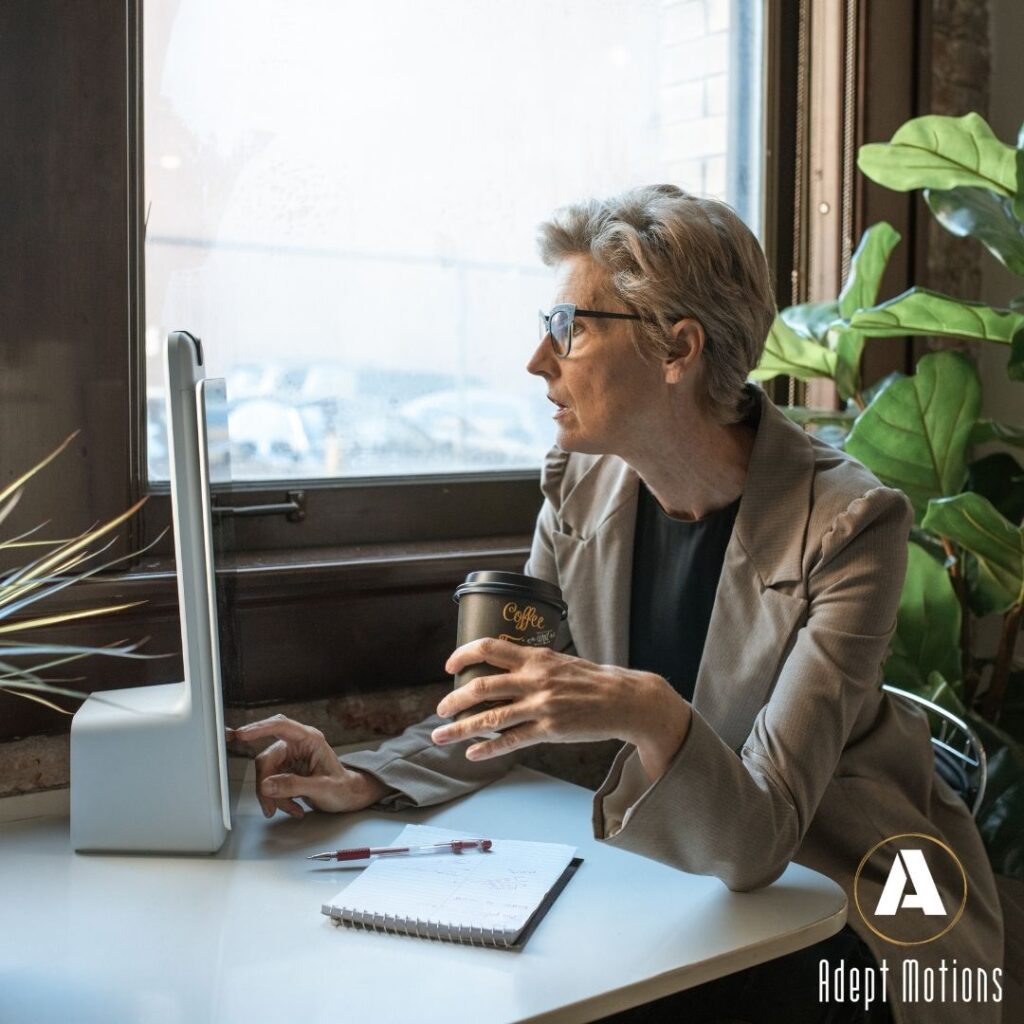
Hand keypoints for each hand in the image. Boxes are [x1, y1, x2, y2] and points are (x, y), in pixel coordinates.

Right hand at [228, 715, 388, 818]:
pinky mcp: (286, 770)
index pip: (280, 726)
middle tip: (271, 807)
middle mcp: (298, 745)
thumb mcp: (321, 788)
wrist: (348, 796)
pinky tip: (293, 807)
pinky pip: (271, 783)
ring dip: (273, 796)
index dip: (259, 728)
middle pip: (267, 759)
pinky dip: (277, 798)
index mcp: (310, 739)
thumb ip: (294, 785)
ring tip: (292, 809)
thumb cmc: (343, 788)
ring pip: (266, 774)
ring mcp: (291, 757)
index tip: (242, 734)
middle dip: (266, 785)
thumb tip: (266, 785)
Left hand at [432, 639, 690, 782]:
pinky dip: (488, 748)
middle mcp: (535, 679)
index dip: (464, 655)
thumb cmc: (594, 680)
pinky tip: (472, 753)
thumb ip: (532, 664)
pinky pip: (511, 740)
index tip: (449, 667)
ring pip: (490, 717)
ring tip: (440, 735)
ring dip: (460, 727)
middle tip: (439, 709)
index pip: (490, 647)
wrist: (626, 700)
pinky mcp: (549, 730)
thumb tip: (504, 668)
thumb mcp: (561, 661)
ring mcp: (541, 706)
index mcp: (536, 657)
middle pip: (481, 685)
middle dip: (454, 699)